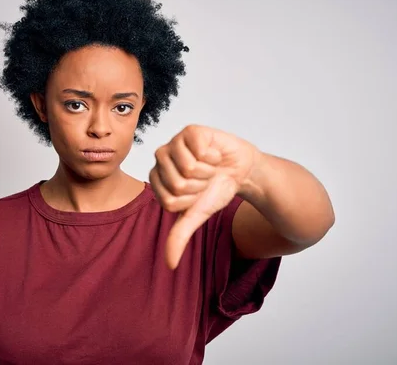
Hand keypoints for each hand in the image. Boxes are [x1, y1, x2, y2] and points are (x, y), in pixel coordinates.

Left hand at [149, 125, 261, 268]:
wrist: (241, 171)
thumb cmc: (215, 190)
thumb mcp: (197, 215)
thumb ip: (179, 236)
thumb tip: (170, 264)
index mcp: (156, 179)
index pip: (168, 201)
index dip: (190, 201)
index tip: (197, 194)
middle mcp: (160, 159)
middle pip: (177, 184)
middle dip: (200, 186)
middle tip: (205, 179)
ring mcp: (174, 142)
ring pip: (188, 168)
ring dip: (207, 172)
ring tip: (209, 166)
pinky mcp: (190, 131)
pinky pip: (199, 152)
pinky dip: (213, 158)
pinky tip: (213, 154)